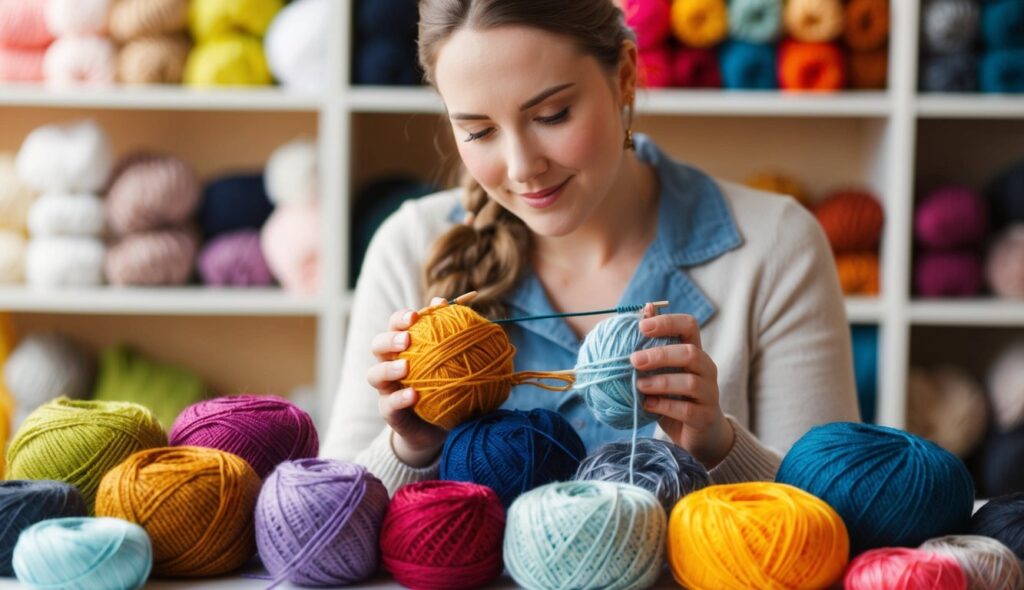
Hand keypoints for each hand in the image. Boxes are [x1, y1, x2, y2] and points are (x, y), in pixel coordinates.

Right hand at [367, 297, 446, 466]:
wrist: (437, 426)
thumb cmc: (443, 385)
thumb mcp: (448, 359)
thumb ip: (446, 331)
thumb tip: (444, 302)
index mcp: (402, 348)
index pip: (394, 326)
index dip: (401, 318)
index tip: (416, 315)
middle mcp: (388, 365)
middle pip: (377, 346)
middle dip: (389, 340)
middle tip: (407, 339)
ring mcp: (386, 389)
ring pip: (374, 374)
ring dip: (388, 368)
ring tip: (406, 367)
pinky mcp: (389, 413)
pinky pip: (388, 405)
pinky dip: (399, 399)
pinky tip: (413, 395)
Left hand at [630, 305, 734, 468]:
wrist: (699, 436)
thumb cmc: (676, 397)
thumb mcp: (664, 371)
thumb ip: (654, 346)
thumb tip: (643, 310)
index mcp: (695, 352)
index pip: (689, 325)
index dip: (667, 322)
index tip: (642, 327)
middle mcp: (706, 369)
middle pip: (690, 353)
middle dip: (660, 355)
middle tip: (633, 360)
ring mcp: (709, 393)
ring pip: (690, 382)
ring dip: (661, 382)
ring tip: (638, 385)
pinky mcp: (705, 417)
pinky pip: (686, 409)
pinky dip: (664, 406)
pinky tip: (647, 405)